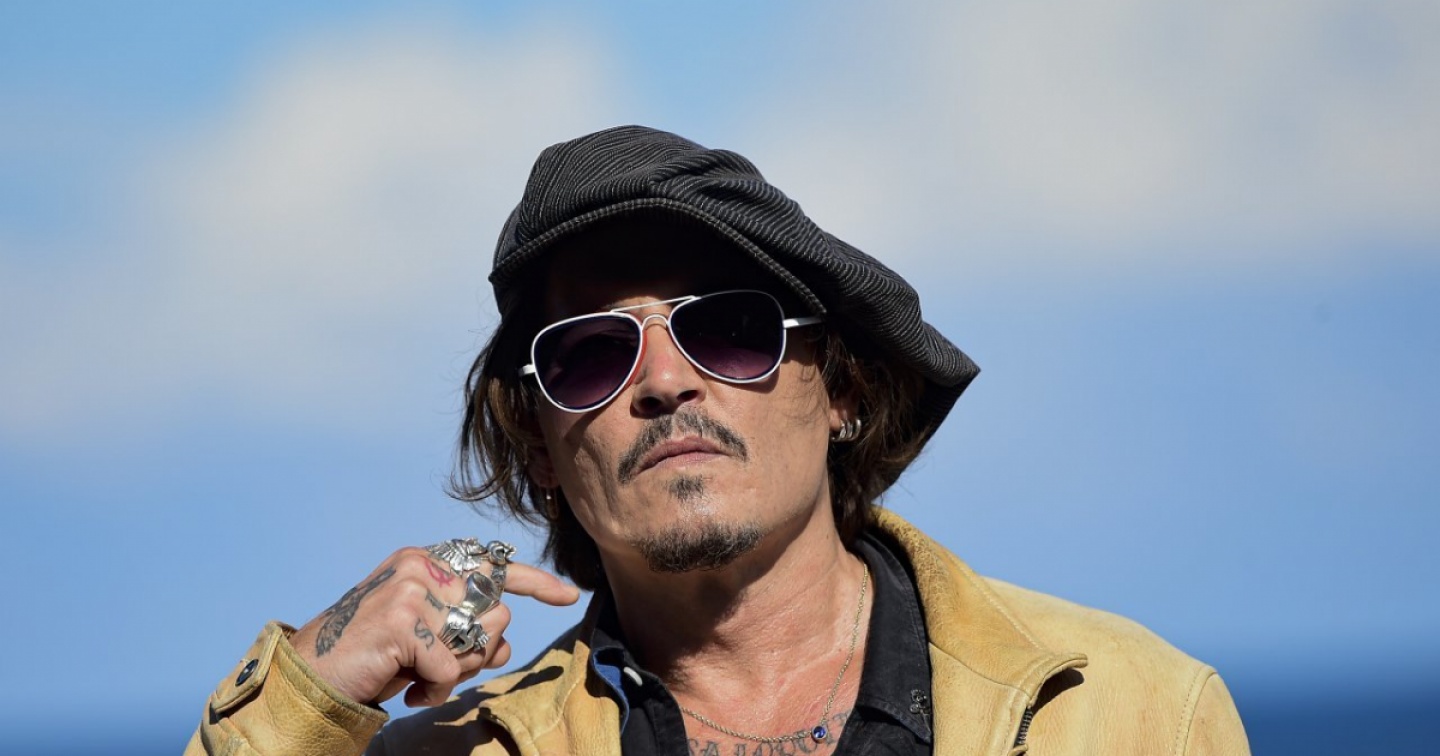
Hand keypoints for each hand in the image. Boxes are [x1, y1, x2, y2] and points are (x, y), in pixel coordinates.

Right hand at [290, 547, 580, 707]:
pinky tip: (411, 695)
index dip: (536, 581)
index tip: (570, 595)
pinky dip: (436, 691)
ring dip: (458, 672)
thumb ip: (465, 633)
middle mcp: (419, 565)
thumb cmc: (371, 658)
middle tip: (439, 669)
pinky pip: (450, 668)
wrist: (310, 677)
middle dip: (479, 652)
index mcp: (424, 560)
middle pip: (496, 611)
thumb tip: (506, 645)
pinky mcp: (402, 622)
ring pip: (479, 639)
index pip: (492, 563)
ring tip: (422, 678)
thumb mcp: (425, 639)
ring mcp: (410, 590)